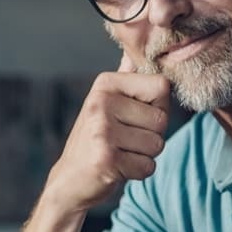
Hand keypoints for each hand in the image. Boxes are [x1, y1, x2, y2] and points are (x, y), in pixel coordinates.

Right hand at [44, 54, 170, 212]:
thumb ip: (124, 78)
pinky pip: (147, 167)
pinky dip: (137, 172)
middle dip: (151, 136)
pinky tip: (116, 167)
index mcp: (106, 83)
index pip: (162, 86)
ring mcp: (102, 130)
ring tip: (119, 153)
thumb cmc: (96, 141)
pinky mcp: (106, 158)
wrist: (69, 181)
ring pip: (157, 145)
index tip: (133, 117)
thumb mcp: (106, 104)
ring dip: (144, 155)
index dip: (156, 107)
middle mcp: (102, 102)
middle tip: (123, 140)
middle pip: (162, 119)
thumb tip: (134, 50)